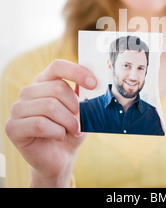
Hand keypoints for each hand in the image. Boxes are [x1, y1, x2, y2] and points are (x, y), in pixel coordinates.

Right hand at [5, 59, 96, 186]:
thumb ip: (86, 93)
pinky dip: (57, 132)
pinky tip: (59, 136)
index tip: (94, 84)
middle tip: (80, 120)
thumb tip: (95, 80)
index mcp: (45, 81)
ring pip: (50, 106)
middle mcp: (29, 92)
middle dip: (75, 107)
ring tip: (73, 130)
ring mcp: (18, 109)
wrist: (61, 157)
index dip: (77, 72)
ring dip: (68, 121)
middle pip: (57, 88)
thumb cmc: (72, 129)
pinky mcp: (12, 127)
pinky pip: (39, 124)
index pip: (58, 66)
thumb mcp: (83, 109)